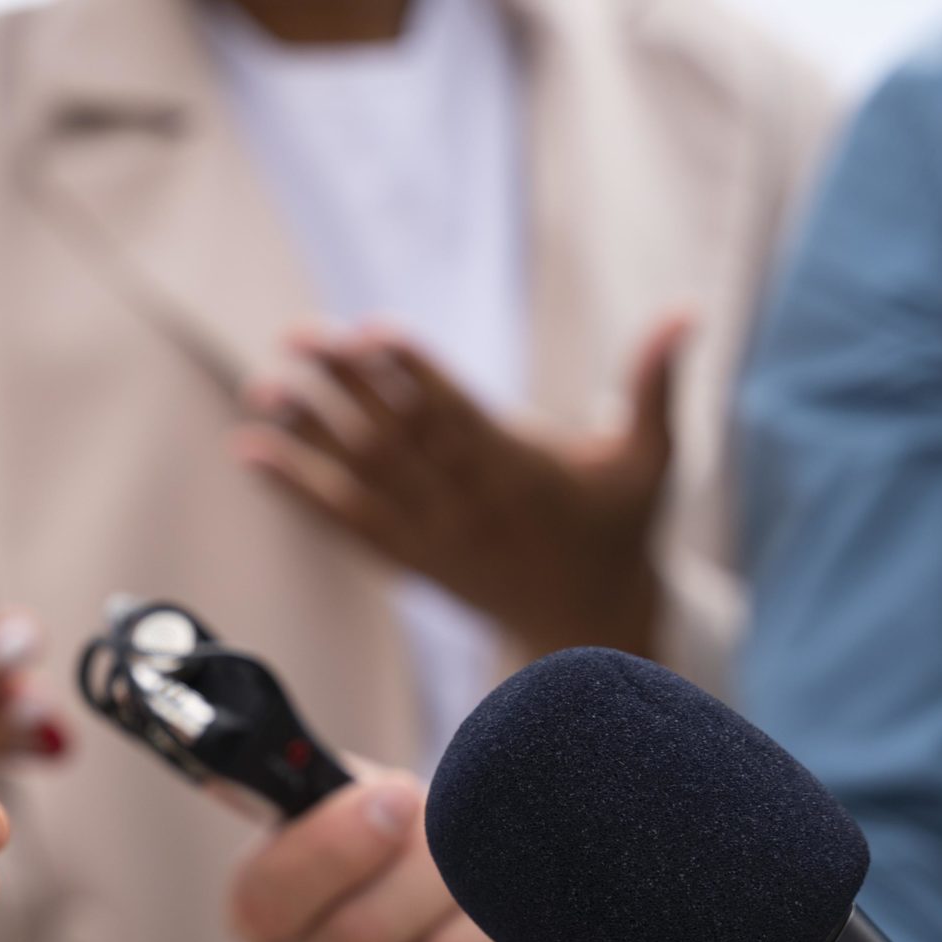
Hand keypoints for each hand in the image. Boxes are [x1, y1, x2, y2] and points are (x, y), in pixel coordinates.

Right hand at [227, 773, 569, 941]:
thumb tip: (298, 773)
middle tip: (475, 830)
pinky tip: (535, 927)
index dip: (337, 843)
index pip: (269, 894)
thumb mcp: (351, 820)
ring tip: (511, 874)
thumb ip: (327, 790)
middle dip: (436, 865)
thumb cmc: (396, 873)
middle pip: (365, 933)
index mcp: (259, 926)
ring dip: (493, 906)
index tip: (403, 799)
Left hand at [233, 316, 688, 655]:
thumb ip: (655, 385)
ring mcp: (433, 536)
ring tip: (262, 390)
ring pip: (362, 480)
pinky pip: (344, 524)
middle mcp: (468, 505)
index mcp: (520, 471)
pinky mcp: (409, 560)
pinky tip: (253, 454)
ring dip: (307, 435)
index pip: (457, 414)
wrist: (588, 631)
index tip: (372, 333)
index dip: (413, 374)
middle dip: (343, 388)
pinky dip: (298, 490)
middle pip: (396, 438)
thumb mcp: (650, 460)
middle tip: (296, 338)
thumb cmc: (620, 532)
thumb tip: (688, 311)